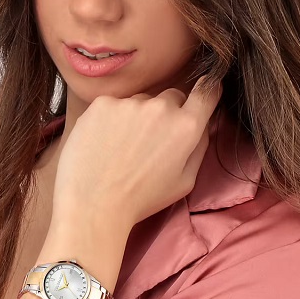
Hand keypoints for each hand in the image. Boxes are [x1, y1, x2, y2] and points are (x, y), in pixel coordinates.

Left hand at [52, 77, 223, 232]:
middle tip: (149, 143)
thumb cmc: (140, 200)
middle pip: (171, 98)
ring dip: (136, 117)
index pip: (206, 93)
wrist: (93, 206)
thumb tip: (203, 124)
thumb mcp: (184, 182)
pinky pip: (112, 106)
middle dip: (166, 115)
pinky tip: (102, 145)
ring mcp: (129, 103)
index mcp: (186, 127)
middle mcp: (160, 108)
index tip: (201, 96)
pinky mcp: (102, 104)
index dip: (206, 92)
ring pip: (139, 102)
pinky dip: (110, 120)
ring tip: (121, 149)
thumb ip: (198, 148)